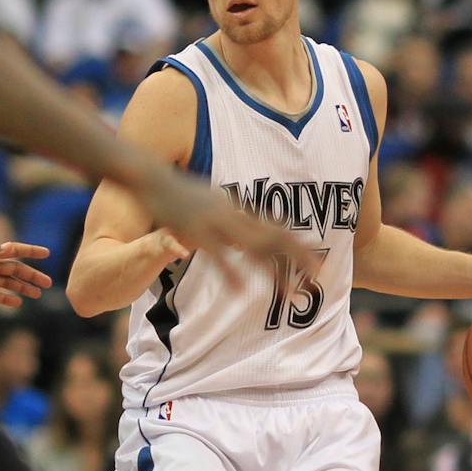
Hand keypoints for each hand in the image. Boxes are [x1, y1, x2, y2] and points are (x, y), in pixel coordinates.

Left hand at [0, 241, 52, 308]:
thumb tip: (11, 247)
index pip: (14, 252)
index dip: (30, 252)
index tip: (47, 253)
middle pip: (15, 270)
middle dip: (32, 276)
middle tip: (48, 283)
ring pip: (8, 284)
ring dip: (23, 288)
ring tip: (37, 294)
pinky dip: (6, 300)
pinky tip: (17, 303)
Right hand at [134, 165, 317, 276]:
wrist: (152, 177)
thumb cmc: (182, 193)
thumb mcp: (214, 202)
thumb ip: (234, 215)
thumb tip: (250, 223)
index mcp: (239, 210)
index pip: (277, 228)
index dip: (299, 245)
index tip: (319, 261)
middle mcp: (234, 214)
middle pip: (274, 239)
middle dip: (299, 258)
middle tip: (319, 277)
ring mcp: (216, 222)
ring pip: (253, 249)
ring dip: (274, 272)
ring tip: (290, 293)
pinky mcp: (195, 231)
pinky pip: (218, 257)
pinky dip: (231, 274)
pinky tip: (242, 292)